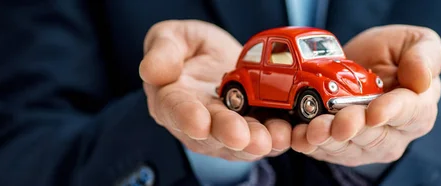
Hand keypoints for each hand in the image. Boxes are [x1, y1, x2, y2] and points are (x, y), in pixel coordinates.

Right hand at [139, 20, 291, 160]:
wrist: (219, 59)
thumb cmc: (190, 48)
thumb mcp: (173, 37)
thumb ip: (163, 51)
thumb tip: (150, 70)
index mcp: (171, 100)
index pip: (176, 110)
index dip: (187, 117)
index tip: (199, 123)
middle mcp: (197, 122)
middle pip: (212, 133)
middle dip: (229, 134)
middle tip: (241, 136)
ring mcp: (226, 130)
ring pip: (241, 142)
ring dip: (258, 141)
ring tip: (272, 138)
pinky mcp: (253, 129)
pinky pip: (265, 137)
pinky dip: (279, 137)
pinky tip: (290, 133)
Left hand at [291, 25, 440, 165]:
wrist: (360, 63)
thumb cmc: (393, 54)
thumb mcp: (416, 42)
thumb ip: (424, 56)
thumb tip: (423, 79)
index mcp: (419, 107)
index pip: (410, 114)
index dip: (392, 112)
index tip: (375, 112)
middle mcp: (395, 134)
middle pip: (375, 136)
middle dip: (354, 129)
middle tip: (339, 123)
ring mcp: (366, 145)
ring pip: (347, 148)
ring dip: (328, 140)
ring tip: (313, 130)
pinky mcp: (340, 149)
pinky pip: (324, 152)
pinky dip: (308, 144)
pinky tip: (297, 136)